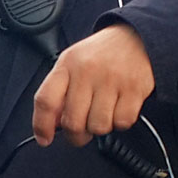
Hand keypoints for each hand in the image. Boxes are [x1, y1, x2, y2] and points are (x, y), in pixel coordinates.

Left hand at [32, 23, 154, 146]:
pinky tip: (118, 108)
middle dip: (76, 135)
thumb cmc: (100, 55)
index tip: (44, 139)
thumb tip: (52, 125)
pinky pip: (122, 123)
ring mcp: (112, 80)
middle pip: (73, 122)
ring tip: (101, 114)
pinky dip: (119, 122)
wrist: (136, 38)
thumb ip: (58, 92)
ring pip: (98, 127)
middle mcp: (87, 71)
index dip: (42, 125)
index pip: (46, 100)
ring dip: (99, 128)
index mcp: (67, 65)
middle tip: (80, 132)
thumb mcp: (72, 63)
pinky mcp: (134, 88)